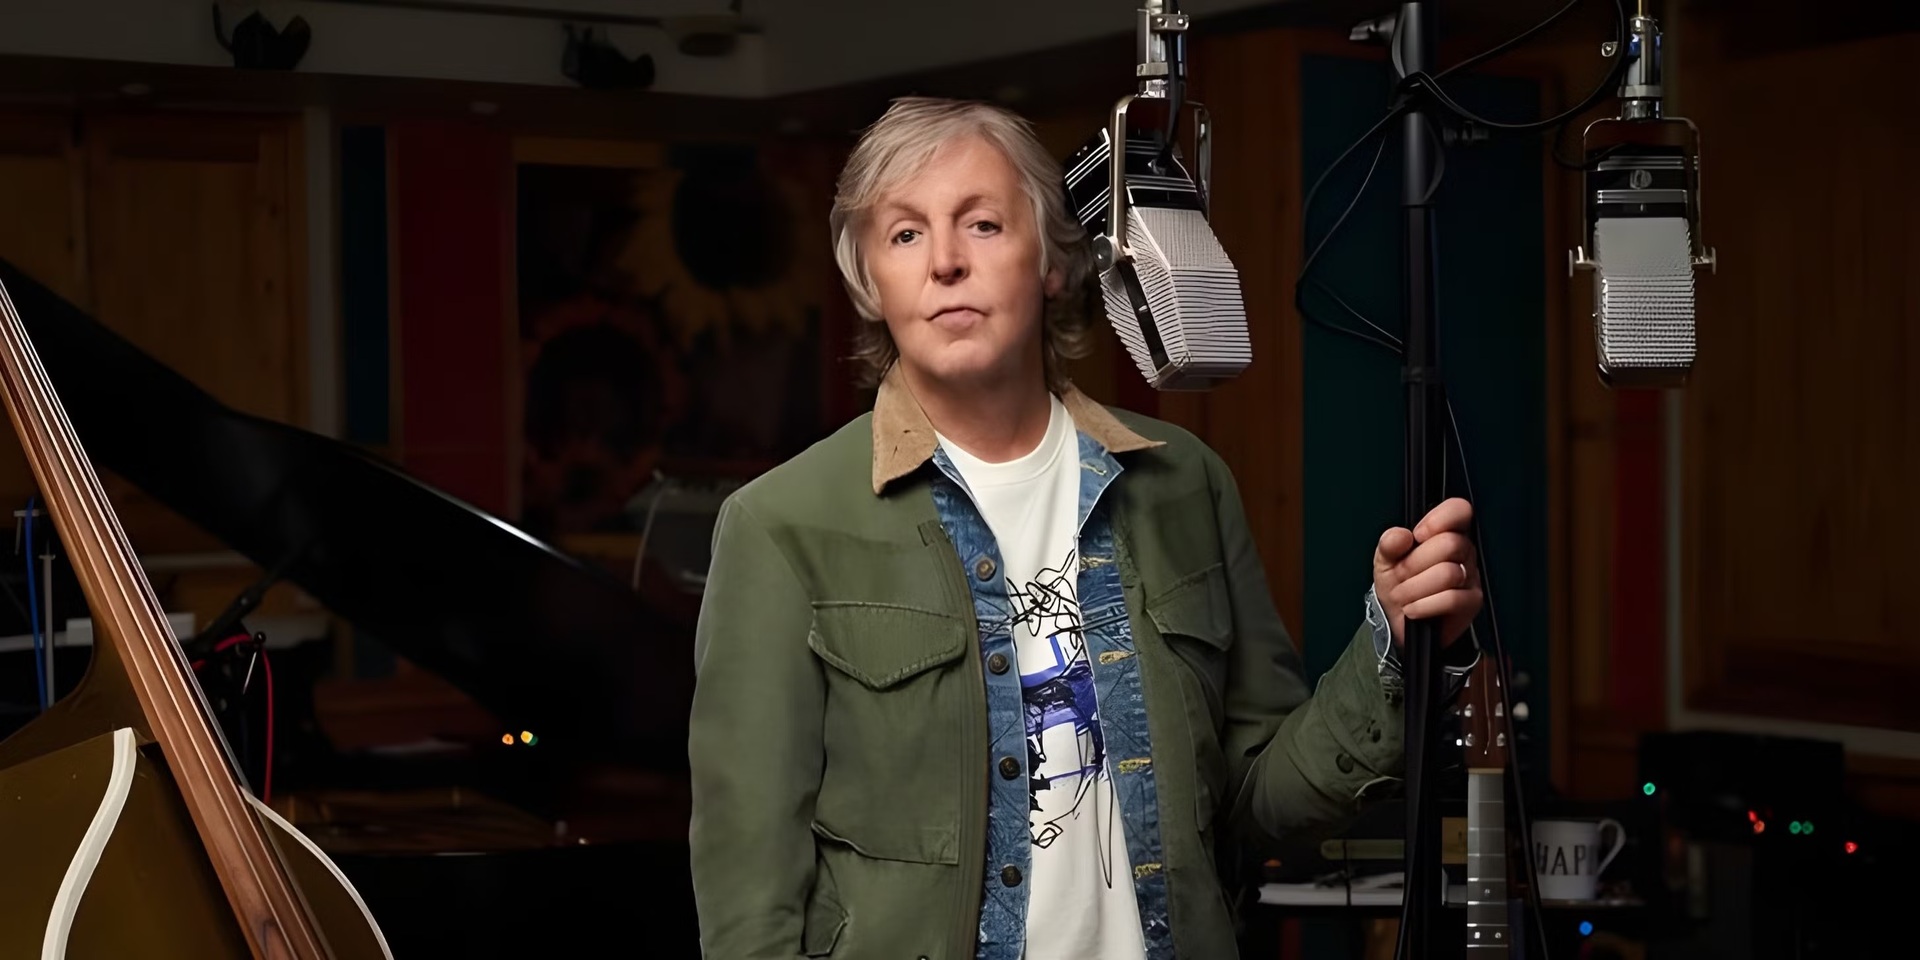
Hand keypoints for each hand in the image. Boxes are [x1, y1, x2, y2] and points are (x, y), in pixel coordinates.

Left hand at [1372, 497, 1481, 647]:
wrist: (1398, 621)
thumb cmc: (1397, 584)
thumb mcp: (1385, 561)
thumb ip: (1389, 544)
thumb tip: (1401, 535)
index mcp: (1445, 532)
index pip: (1458, 510)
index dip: (1438, 520)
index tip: (1417, 536)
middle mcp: (1463, 551)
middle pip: (1449, 544)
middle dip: (1414, 564)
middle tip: (1401, 576)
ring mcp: (1470, 576)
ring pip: (1448, 573)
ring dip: (1415, 588)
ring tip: (1404, 596)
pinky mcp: (1472, 601)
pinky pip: (1452, 599)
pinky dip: (1424, 606)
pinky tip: (1413, 609)